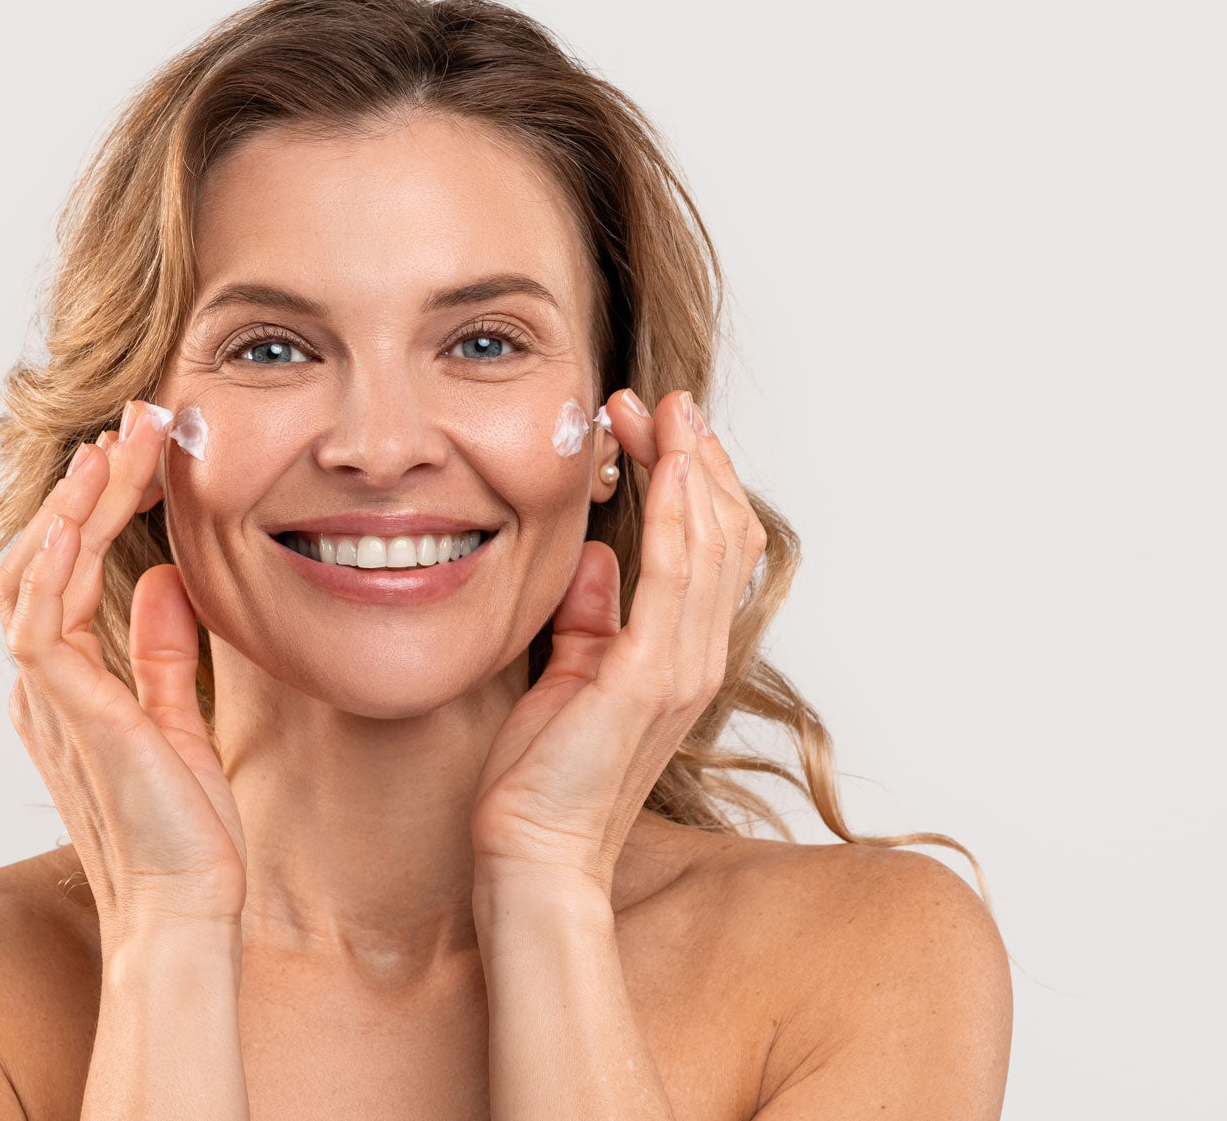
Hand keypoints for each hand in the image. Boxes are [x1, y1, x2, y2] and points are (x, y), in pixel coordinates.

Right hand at [0, 399, 246, 945]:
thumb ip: (163, 651)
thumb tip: (168, 580)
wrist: (186, 906)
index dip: (99, 508)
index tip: (142, 452)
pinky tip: (88, 513)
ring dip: (77, 504)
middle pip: (45, 558)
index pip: (70, 573)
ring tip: (118, 444)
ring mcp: (47, 698)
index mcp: (68, 685)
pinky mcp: (67, 712)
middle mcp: (44, 685)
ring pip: (37, 575)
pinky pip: (42, 621)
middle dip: (89, 485)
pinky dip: (59, 561)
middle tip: (135, 420)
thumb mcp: (179, 718)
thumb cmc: (184, 829)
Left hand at [470, 388, 767, 900]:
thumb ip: (590, 618)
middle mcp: (697, 657)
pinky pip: (673, 579)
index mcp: (681, 655)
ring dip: (689, 468)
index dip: (695, 482)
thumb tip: (597, 559)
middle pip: (723, 534)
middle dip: (697, 458)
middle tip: (662, 404)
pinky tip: (665, 466)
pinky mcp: (646, 677)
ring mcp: (680, 668)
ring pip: (709, 544)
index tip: (658, 428)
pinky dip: (674, 516)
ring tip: (662, 413)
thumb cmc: (544, 776)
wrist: (533, 851)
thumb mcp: (569, 674)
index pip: (711, 549)